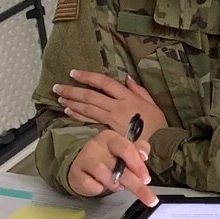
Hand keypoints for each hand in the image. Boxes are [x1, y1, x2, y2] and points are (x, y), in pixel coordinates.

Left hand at [53, 69, 167, 138]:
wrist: (162, 145)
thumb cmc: (159, 126)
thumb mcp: (153, 104)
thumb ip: (139, 90)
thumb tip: (126, 78)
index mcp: (128, 97)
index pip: (104, 82)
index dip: (88, 76)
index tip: (74, 73)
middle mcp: (118, 106)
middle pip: (91, 95)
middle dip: (72, 90)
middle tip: (57, 87)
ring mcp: (113, 119)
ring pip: (88, 108)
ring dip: (72, 102)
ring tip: (60, 98)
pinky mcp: (109, 131)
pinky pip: (90, 121)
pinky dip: (78, 115)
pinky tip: (69, 112)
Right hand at [67, 129, 156, 207]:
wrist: (81, 164)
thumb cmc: (107, 158)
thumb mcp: (125, 151)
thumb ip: (138, 151)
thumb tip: (144, 155)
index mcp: (111, 138)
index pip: (127, 149)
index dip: (138, 166)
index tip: (146, 179)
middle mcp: (97, 146)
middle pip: (118, 165)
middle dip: (136, 184)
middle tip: (148, 198)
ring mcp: (84, 158)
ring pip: (103, 173)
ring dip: (115, 184)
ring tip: (118, 186)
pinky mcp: (75, 173)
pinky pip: (90, 185)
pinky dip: (98, 189)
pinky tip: (100, 186)